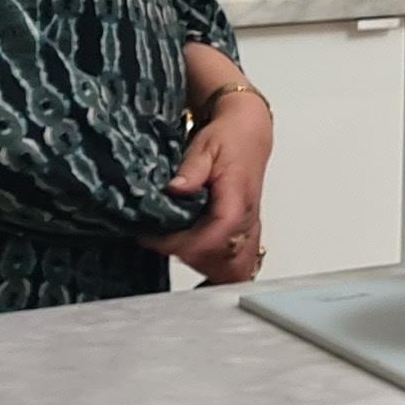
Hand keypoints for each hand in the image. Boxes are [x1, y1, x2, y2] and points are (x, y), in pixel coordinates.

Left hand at [153, 81, 272, 283]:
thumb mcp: (205, 146)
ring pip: (233, 270)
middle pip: (223, 262)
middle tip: (161, 240)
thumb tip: (176, 189)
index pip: (214, 237)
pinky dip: (219, 270)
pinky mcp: (246, 233)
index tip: (155, 238)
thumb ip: (191, 169)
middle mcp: (247, 219)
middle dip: (188, 257)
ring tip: (175, 246)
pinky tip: (198, 259)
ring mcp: (249, 229)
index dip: (182, 244)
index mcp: (237, 200)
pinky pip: (239, 266)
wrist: (249, 134)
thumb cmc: (229, 139)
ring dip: (203, 266)